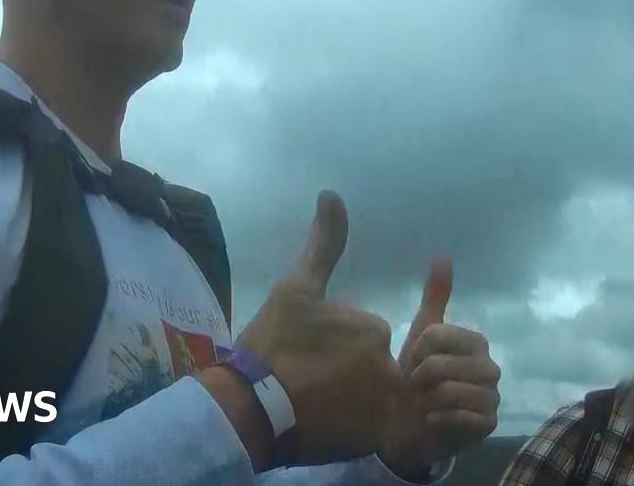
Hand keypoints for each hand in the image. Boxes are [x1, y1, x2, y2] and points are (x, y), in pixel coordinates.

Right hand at [234, 190, 400, 465]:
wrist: (247, 411)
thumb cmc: (269, 346)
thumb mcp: (293, 289)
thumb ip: (322, 245)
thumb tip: (332, 194)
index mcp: (370, 328)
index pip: (362, 333)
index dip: (331, 344)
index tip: (304, 355)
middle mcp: (386, 365)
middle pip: (370, 365)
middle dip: (344, 372)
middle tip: (306, 381)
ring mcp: (381, 406)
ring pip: (371, 396)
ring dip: (349, 399)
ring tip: (312, 404)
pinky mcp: (374, 440)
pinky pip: (373, 429)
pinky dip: (353, 427)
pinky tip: (324, 424)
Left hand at [379, 259, 500, 478]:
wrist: (415, 425)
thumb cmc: (420, 377)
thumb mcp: (423, 334)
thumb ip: (436, 298)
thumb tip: (443, 256)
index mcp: (476, 342)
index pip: (437, 334)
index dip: (415, 350)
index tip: (409, 363)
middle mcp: (491, 368)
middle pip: (442, 365)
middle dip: (420, 377)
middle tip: (414, 387)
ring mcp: (492, 397)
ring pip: (451, 391)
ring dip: (427, 399)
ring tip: (422, 403)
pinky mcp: (488, 424)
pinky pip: (462, 417)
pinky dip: (439, 418)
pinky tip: (431, 419)